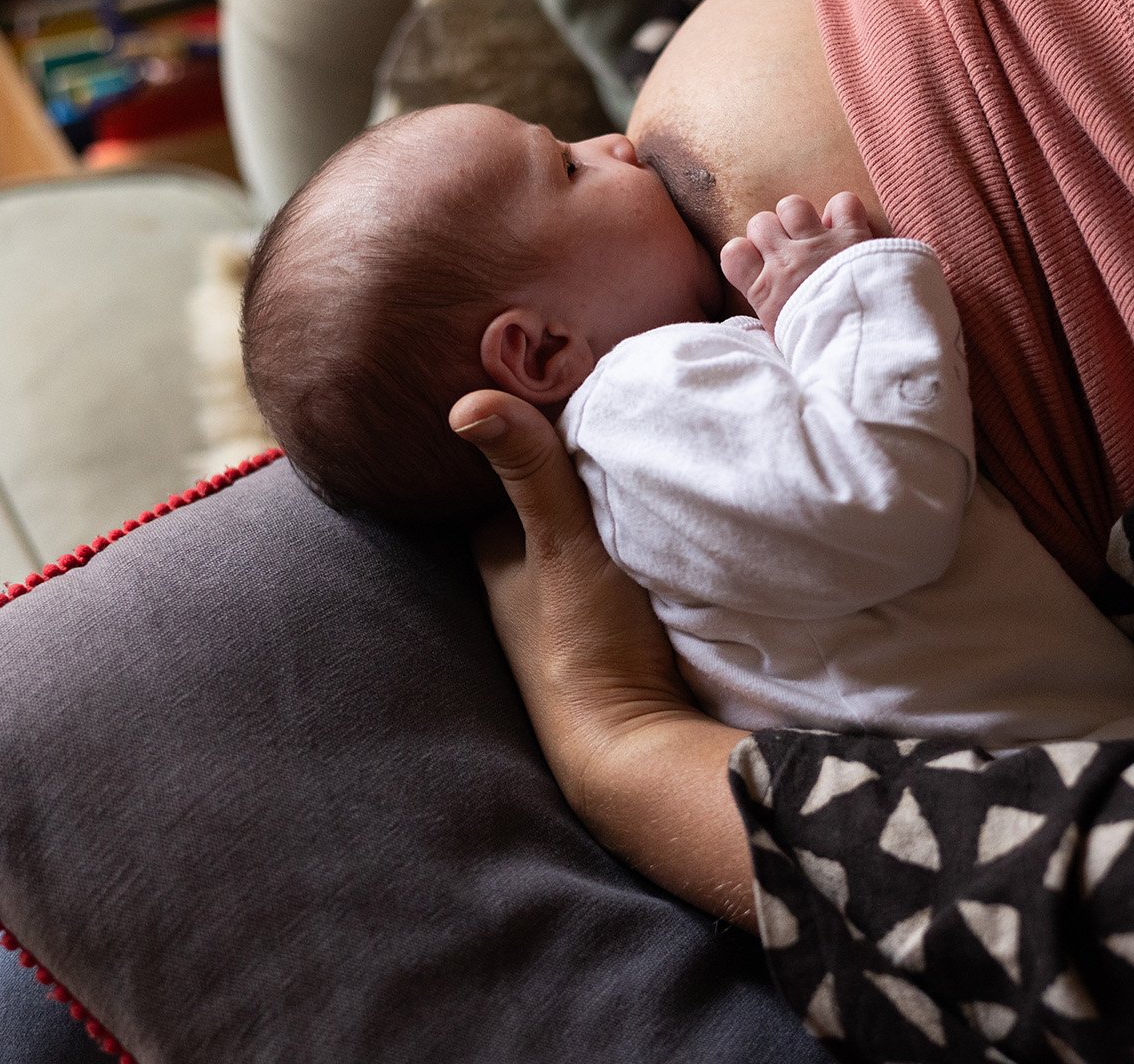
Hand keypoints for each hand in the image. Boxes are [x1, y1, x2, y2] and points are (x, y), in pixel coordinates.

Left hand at [449, 389, 690, 748]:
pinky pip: (623, 567)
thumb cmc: (585, 640)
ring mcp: (565, 611)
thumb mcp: (560, 541)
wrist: (637, 744)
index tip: (577, 389)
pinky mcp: (612, 634)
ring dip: (617, 510)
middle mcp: (521, 582)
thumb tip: (462, 401)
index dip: (538, 431)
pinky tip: (671, 521)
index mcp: (494, 553)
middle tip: (630, 417)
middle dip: (579, 471)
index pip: (512, 468)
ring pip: (589, 535)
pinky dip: (640, 545)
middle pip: (553, 501)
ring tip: (658, 457)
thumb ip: (529, 469)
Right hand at [720, 191, 872, 334]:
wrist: (861, 348)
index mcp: (764, 290)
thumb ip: (771, 317)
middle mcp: (786, 261)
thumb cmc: (821, 350)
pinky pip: (841, 203)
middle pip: (760, 222)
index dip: (745, 254)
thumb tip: (765, 316)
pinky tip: (845, 229)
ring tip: (813, 236)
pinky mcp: (852, 235)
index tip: (760, 265)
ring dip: (801, 217)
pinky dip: (843, 212)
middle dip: (772, 232)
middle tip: (788, 252)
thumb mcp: (782, 342)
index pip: (732, 252)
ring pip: (793, 206)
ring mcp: (818, 244)